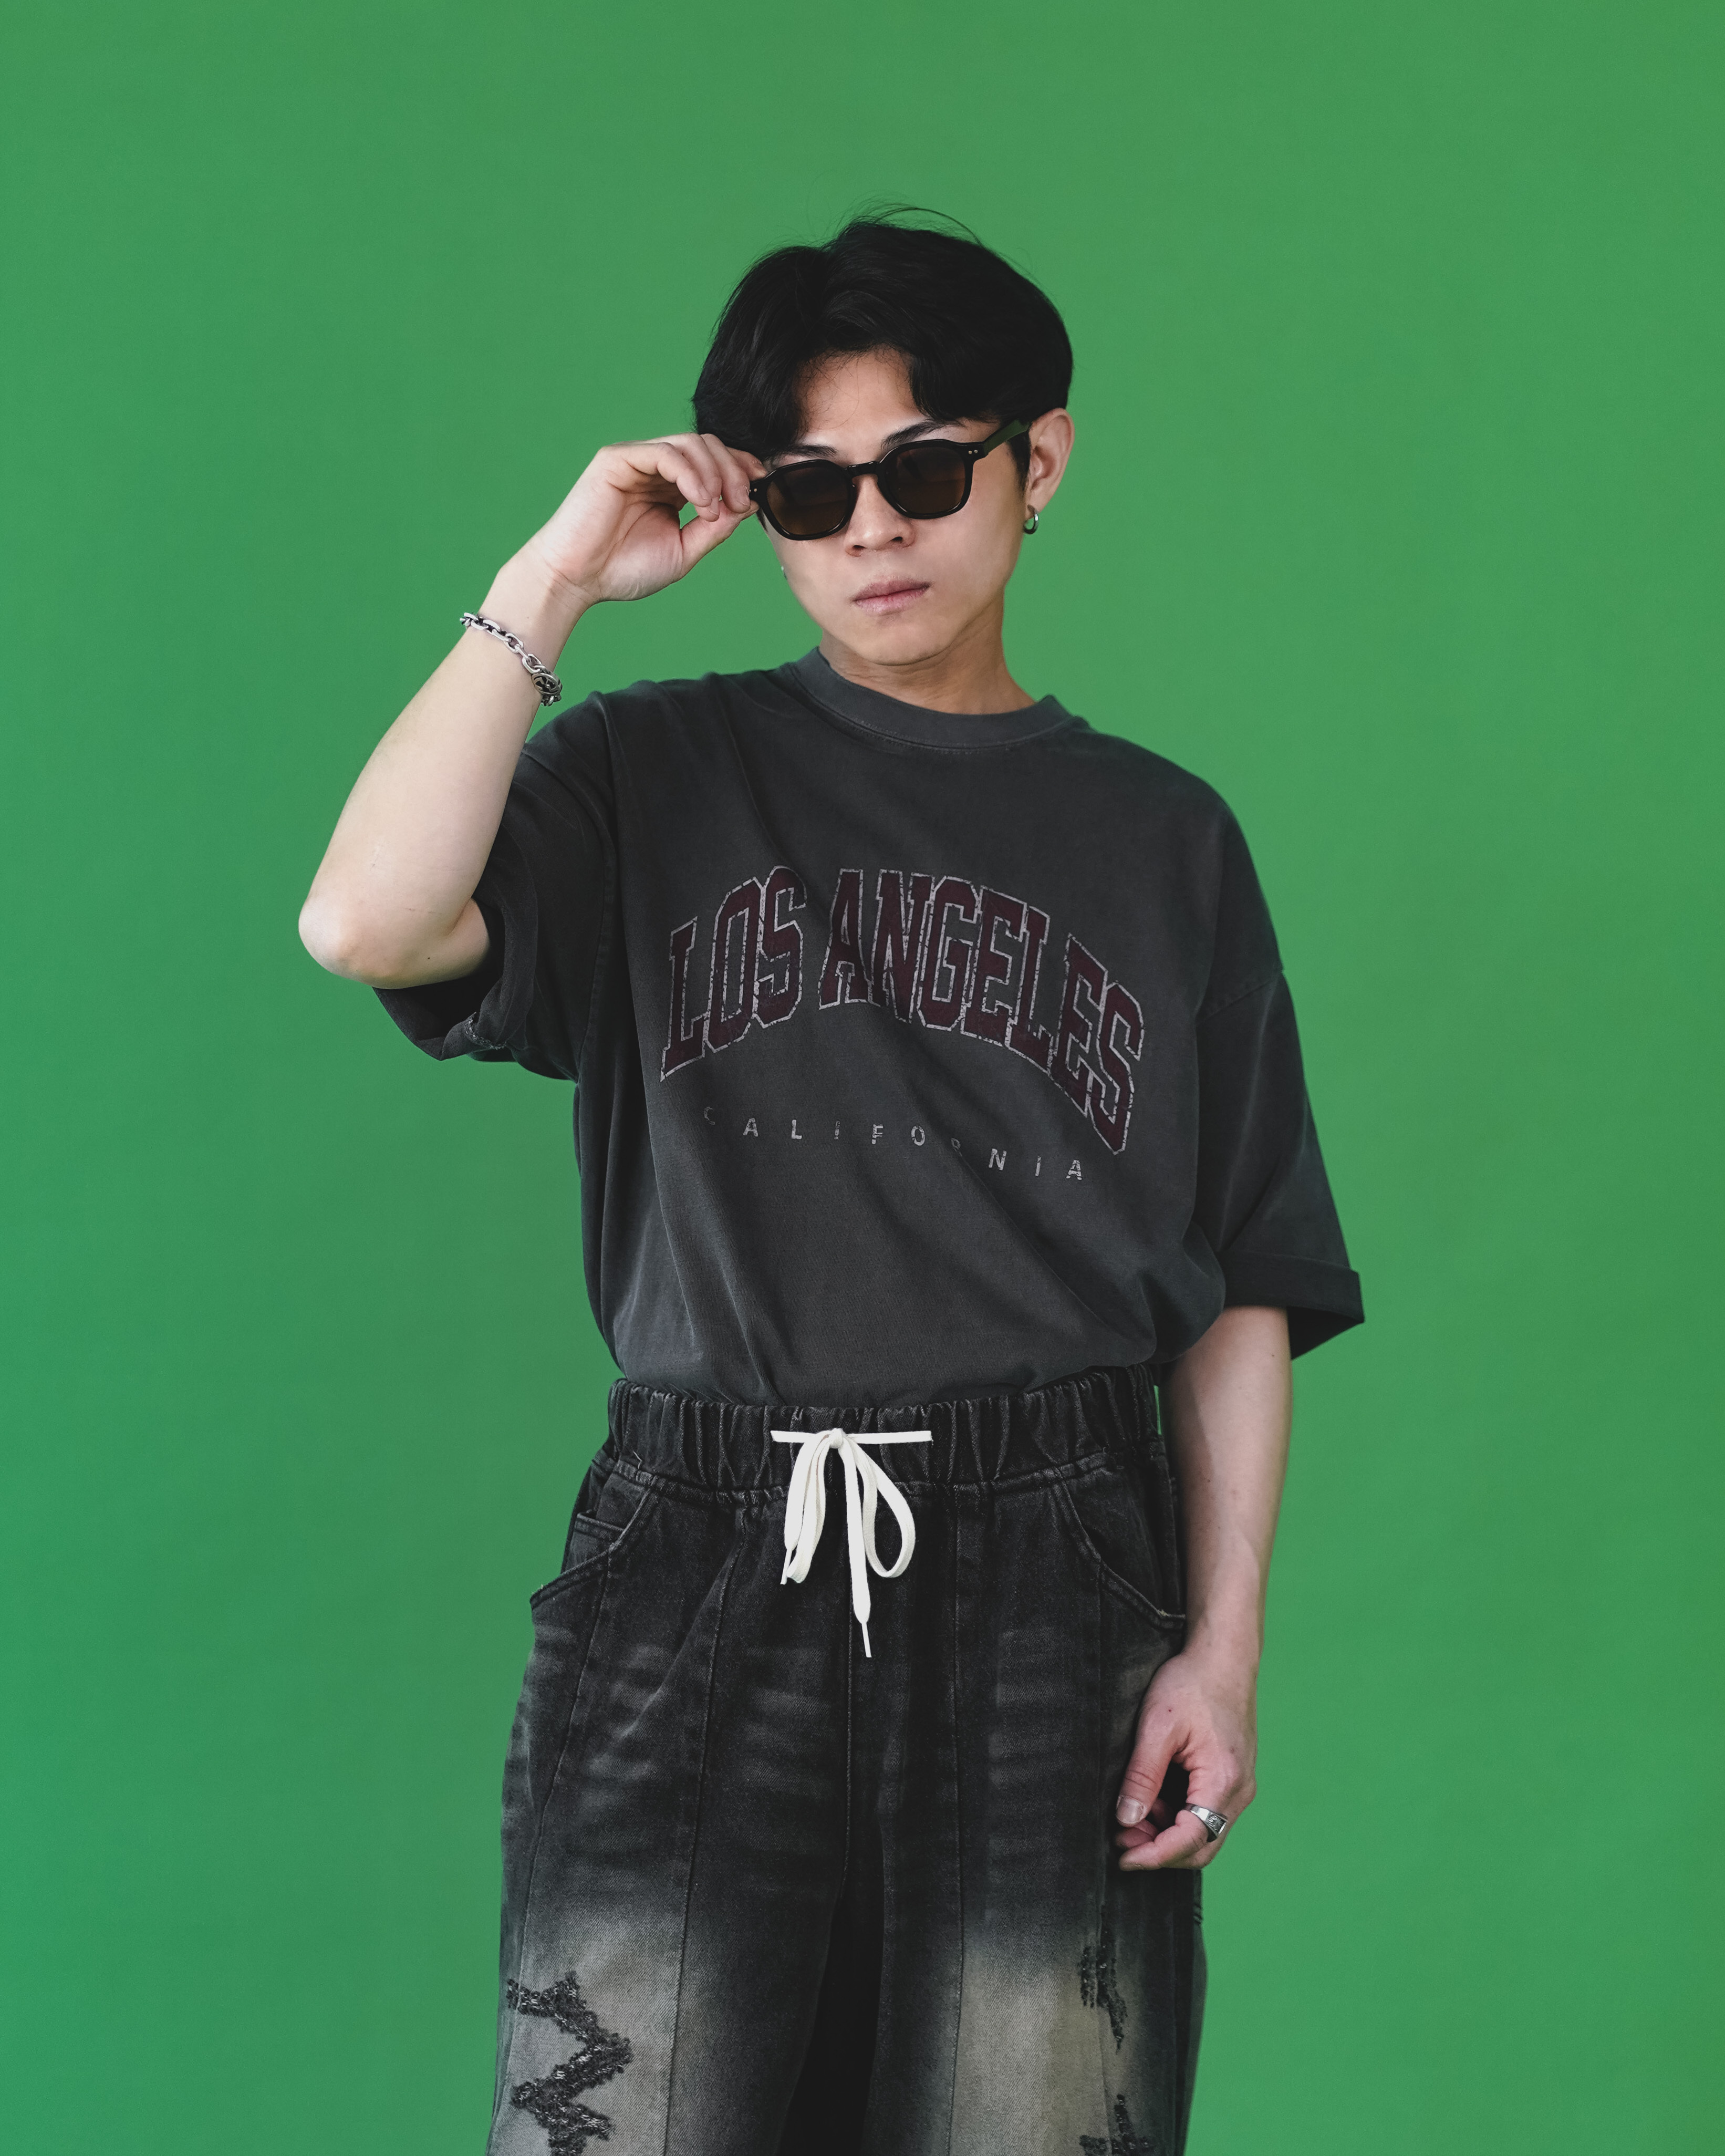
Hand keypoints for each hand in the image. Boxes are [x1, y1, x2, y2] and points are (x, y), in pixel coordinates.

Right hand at [521, 433, 765, 610]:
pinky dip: (691, 473)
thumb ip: (716, 528)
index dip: (742, 471)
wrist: (577, 580)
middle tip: (741, 502)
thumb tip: (749, 502)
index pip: (716, 463)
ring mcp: (637, 459)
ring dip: (715, 473)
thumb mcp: (684, 551)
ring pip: (691, 443)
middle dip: (734, 471)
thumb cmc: (623, 570)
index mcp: (672, 488)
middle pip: (709, 446)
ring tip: (715, 508)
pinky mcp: (618, 458)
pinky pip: (665, 452)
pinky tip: (700, 501)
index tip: (761, 492)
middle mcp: (656, 469)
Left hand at [1113, 1645, 1257, 1870]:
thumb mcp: (1157, 1727)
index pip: (1190, 1839)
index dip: (1154, 1855)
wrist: (1224, 1656)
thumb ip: (1142, 1777)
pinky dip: (1178, 1816)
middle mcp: (1239, 1791)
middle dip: (1160, 1850)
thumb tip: (1126, 1820)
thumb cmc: (1191, 1684)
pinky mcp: (1232, 1777)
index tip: (1122, 1859)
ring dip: (1167, 1833)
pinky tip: (1151, 1801)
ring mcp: (1239, 1785)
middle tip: (1120, 1841)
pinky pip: (1206, 1812)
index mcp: (1224, 1780)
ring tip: (1129, 1819)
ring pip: (1204, 1831)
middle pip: (1201, 1845)